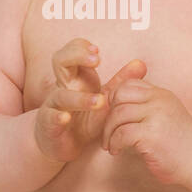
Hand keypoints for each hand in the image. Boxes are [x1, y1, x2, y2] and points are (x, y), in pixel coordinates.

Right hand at [31, 39, 143, 164]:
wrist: (62, 144)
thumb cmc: (83, 118)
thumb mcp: (104, 98)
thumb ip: (121, 81)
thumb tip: (141, 63)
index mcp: (75, 77)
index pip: (72, 51)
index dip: (82, 47)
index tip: (98, 50)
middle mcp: (62, 87)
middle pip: (60, 61)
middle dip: (77, 56)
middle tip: (97, 60)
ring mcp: (54, 105)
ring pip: (61, 94)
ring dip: (80, 98)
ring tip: (99, 101)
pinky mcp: (49, 125)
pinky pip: (51, 118)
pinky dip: (58, 117)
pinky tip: (67, 118)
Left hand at [101, 63, 191, 185]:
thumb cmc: (180, 142)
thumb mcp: (166, 115)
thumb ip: (147, 106)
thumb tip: (114, 103)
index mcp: (161, 94)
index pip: (128, 85)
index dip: (114, 100)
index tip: (113, 117)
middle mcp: (159, 100)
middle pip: (119, 97)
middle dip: (107, 115)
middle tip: (108, 132)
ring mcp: (156, 116)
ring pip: (118, 114)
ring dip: (108, 132)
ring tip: (110, 145)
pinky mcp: (151, 134)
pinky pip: (121, 133)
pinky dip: (114, 143)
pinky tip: (117, 151)